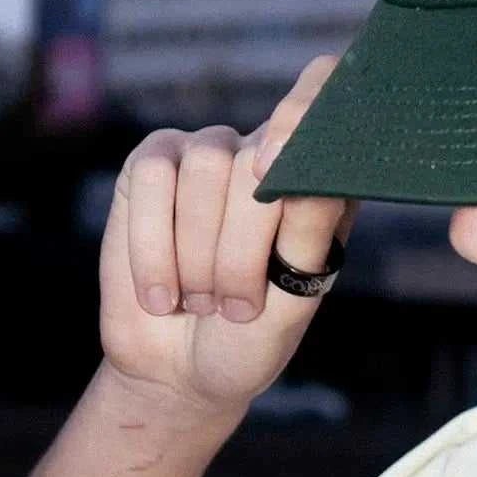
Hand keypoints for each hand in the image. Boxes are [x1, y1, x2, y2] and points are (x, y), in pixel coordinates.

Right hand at [99, 56, 359, 417]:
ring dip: (197, 254)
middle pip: (256, 161)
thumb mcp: (293, 302)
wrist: (178, 373)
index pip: (326, 102)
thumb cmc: (250, 339)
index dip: (304, 117)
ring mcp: (206, 155)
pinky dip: (152, 247)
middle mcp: (265, 154)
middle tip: (237, 309)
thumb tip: (313, 175)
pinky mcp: (150, 169)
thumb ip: (310, 235)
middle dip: (241, 250)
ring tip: (202, 300)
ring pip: (204, 166)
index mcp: (319, 180)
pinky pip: (151, 179)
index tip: (276, 170)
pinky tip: (161, 294)